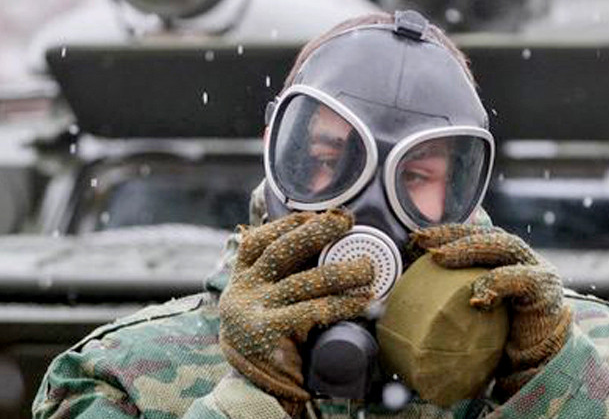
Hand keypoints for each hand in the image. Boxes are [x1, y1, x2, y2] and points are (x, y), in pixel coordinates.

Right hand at [219, 210, 374, 413]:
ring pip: (303, 281)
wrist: (252, 394)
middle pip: (281, 251)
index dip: (286, 224)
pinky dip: (343, 304)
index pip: (257, 242)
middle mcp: (243, 291)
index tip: (313, 215)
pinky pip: (314, 310)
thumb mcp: (264, 307)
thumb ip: (281, 280)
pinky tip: (364, 301)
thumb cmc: (269, 343)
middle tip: (346, 221)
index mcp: (241, 280)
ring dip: (341, 270)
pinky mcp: (269, 333)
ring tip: (367, 268)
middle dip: (316, 231)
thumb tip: (323, 246)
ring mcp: (254, 312)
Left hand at [408, 224, 571, 397]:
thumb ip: (452, 295)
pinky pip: (522, 279)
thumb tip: (407, 291)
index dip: (446, 232)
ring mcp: (536, 270)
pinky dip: (497, 283)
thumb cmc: (498, 340)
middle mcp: (521, 259)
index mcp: (502, 259)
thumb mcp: (469, 313)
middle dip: (453, 234)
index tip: (415, 238)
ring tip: (440, 257)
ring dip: (470, 248)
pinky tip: (476, 297)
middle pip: (487, 234)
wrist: (536, 367)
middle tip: (422, 241)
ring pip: (504, 246)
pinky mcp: (545, 290)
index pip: (474, 234)